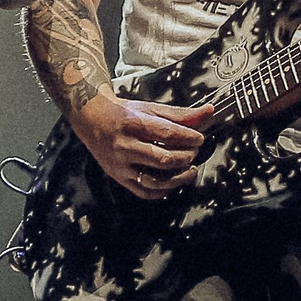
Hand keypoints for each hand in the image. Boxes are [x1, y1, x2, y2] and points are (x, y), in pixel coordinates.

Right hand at [75, 93, 214, 199]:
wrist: (91, 119)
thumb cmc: (123, 113)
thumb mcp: (151, 108)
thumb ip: (181, 114)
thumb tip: (209, 112)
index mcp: (133, 124)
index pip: (168, 134)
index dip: (189, 138)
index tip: (199, 138)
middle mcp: (124, 146)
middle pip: (163, 159)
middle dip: (185, 157)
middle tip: (194, 152)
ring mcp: (120, 165)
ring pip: (154, 180)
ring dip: (178, 179)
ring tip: (190, 170)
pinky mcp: (118, 177)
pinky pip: (143, 192)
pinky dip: (162, 192)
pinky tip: (173, 184)